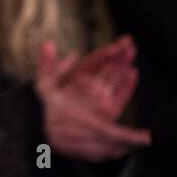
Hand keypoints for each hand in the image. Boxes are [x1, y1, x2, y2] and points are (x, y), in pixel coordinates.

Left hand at [35, 36, 150, 161]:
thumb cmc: (49, 107)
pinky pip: (120, 96)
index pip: (94, 61)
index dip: (104, 52)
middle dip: (118, 54)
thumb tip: (47, 44)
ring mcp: (101, 98)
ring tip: (131, 52)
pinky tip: (132, 74)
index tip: (116, 43)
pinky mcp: (108, 111)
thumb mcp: (44, 84)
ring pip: (115, 78)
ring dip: (123, 65)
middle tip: (129, 42)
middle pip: (108, 67)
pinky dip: (126, 85)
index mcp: (78, 78)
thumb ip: (47, 65)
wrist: (55, 134)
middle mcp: (92, 85)